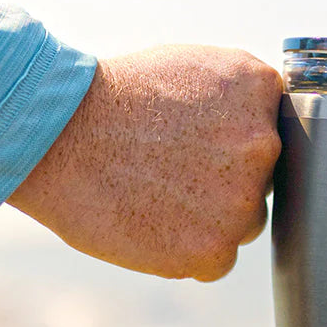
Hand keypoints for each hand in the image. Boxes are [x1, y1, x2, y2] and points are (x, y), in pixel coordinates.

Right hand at [8, 44, 281, 279]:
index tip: (195, 139)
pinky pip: (219, 260)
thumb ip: (242, 95)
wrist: (55, 136)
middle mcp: (263, 144)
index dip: (231, 139)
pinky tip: (154, 223)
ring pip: (244, 222)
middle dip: (224, 179)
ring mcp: (243, 201)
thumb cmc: (115, 97)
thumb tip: (268, 125)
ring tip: (157, 194)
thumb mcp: (194, 65)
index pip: (270, 129)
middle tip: (170, 169)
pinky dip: (190, 251)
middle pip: (262, 179)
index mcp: (260, 89)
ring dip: (211, 218)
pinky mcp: (215, 250)